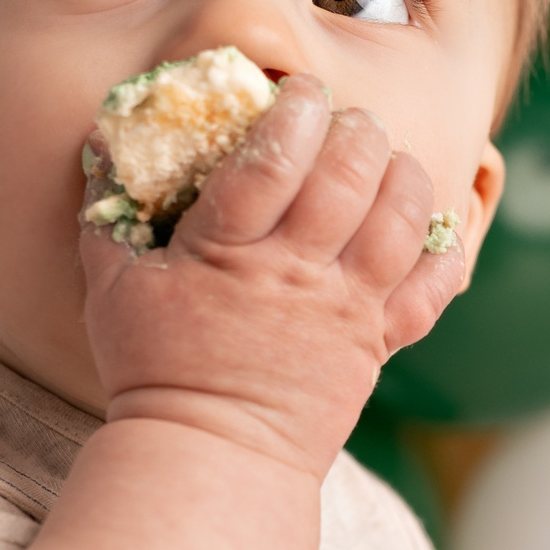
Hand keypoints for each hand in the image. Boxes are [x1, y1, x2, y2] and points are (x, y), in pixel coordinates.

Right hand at [80, 75, 464, 477]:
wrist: (211, 457)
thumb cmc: (153, 367)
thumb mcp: (111, 285)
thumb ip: (107, 209)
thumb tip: (104, 138)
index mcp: (229, 254)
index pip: (274, 159)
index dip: (296, 112)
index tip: (300, 92)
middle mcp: (297, 276)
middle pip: (349, 177)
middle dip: (357, 130)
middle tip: (347, 119)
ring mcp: (346, 310)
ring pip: (402, 221)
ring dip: (405, 175)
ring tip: (387, 159)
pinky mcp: (379, 342)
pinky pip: (433, 287)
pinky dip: (445, 247)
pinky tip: (432, 221)